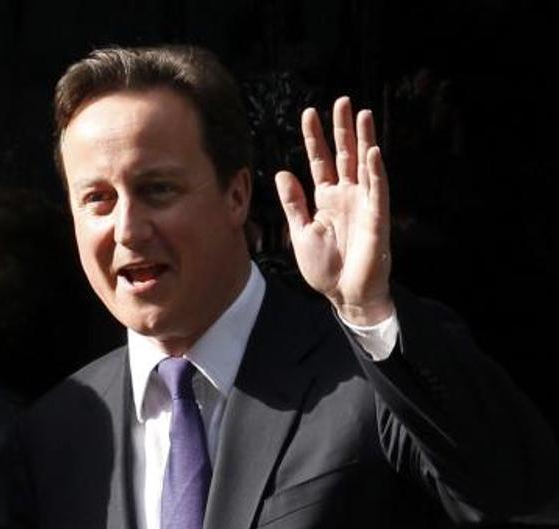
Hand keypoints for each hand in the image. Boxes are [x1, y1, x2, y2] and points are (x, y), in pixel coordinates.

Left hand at [275, 97, 393, 324]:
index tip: (308, 112)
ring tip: (363, 114)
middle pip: (344, 154)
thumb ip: (293, 203)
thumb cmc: (325, 267)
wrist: (344, 295)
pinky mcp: (376, 217)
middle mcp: (347, 195)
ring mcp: (363, 204)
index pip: (320, 161)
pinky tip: (372, 152)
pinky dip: (375, 171)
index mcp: (326, 198)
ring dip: (364, 140)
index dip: (315, 138)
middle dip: (342, 128)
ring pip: (364, 164)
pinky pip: (377, 190)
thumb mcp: (301, 231)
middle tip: (341, 101)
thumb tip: (282, 173)